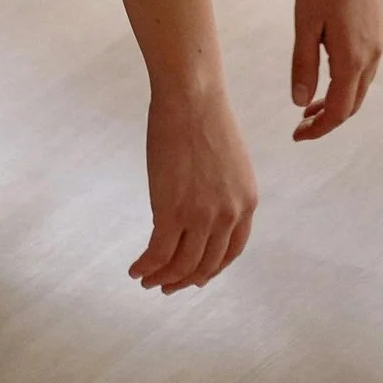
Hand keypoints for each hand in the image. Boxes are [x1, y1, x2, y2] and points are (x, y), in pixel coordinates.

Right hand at [132, 83, 256, 291]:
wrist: (191, 97)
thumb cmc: (204, 118)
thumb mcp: (226, 163)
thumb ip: (219, 192)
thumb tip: (192, 211)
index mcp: (246, 203)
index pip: (231, 252)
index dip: (211, 269)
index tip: (194, 276)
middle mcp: (228, 215)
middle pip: (206, 264)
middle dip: (184, 280)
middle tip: (166, 286)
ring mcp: (201, 216)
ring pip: (181, 264)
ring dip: (163, 278)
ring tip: (147, 280)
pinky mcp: (172, 211)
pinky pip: (158, 253)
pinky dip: (146, 267)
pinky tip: (136, 269)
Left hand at [291, 0, 382, 139]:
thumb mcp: (305, 23)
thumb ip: (303, 64)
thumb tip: (300, 102)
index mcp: (352, 58)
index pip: (339, 111)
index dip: (319, 129)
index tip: (297, 135)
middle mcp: (372, 54)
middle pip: (353, 103)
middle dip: (328, 118)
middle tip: (301, 124)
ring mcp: (379, 40)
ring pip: (361, 84)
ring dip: (338, 99)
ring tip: (311, 100)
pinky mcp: (379, 26)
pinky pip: (366, 66)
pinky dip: (347, 79)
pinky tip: (329, 68)